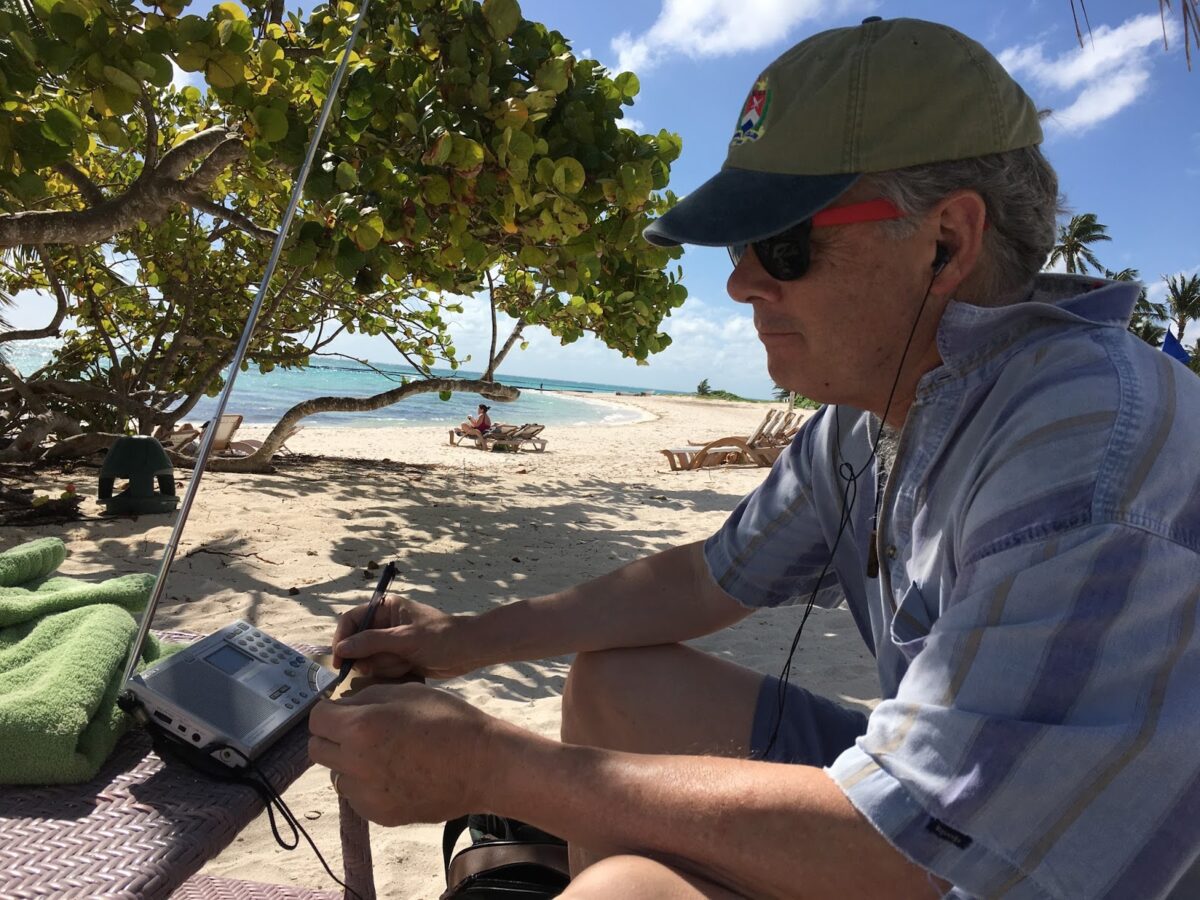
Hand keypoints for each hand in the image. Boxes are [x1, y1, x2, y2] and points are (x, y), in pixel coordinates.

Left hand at [308, 683, 495, 825]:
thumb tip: (345, 705)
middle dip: (331, 736)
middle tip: (357, 730)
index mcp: (360, 727)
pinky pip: (357, 797)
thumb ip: (367, 697)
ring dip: (348, 763)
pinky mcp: (380, 814)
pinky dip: (366, 785)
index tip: (341, 710)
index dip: (328, 710)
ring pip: (336, 775)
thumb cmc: (449, 720)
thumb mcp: (407, 692)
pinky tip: (395, 774)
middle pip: (317, 749)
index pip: (316, 719)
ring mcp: (366, 793)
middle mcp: (355, 762)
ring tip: (383, 754)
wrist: (483, 765)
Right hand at [332, 593, 475, 679]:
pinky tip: (411, 668)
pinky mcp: (398, 658)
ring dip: (387, 665)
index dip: (342, 640)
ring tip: (408, 661)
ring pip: (369, 660)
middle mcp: (384, 623)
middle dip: (372, 657)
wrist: (468, 651)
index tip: (340, 660)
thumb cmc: (440, 637)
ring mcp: (390, 642)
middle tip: (393, 659)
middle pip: (357, 644)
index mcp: (385, 607)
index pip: (351, 620)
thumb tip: (341, 648)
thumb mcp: (405, 638)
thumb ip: (372, 642)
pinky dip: (393, 672)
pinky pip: (382, 669)